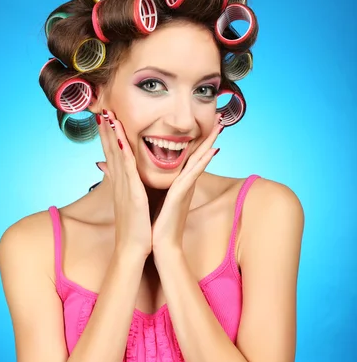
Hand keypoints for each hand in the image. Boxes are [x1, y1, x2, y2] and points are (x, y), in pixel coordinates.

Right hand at [96, 109, 151, 258]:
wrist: (133, 250)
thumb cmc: (134, 229)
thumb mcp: (129, 204)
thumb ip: (125, 189)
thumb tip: (121, 181)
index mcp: (120, 184)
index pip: (113, 154)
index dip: (108, 135)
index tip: (105, 117)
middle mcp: (118, 182)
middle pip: (110, 150)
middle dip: (105, 128)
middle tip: (101, 107)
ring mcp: (123, 187)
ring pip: (116, 155)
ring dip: (111, 134)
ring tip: (107, 114)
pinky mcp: (132, 193)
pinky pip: (127, 168)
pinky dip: (123, 151)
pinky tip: (121, 137)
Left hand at [151, 113, 223, 254]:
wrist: (159, 246)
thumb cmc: (156, 224)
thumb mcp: (153, 198)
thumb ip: (153, 183)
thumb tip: (139, 170)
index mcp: (178, 183)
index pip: (189, 155)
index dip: (197, 138)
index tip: (205, 122)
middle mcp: (185, 184)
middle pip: (199, 154)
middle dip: (209, 135)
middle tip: (220, 116)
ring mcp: (185, 189)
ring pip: (199, 160)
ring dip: (210, 142)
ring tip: (221, 126)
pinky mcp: (181, 196)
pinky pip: (193, 176)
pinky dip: (202, 163)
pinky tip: (212, 151)